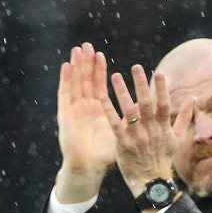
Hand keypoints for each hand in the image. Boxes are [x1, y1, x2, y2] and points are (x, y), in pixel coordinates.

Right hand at [55, 43, 116, 202]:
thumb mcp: (122, 134)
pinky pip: (65, 93)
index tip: (101, 54)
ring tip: (78, 49)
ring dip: (76, 66)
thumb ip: (132, 121)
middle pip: (84, 80)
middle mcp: (84, 107)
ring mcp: (73, 109)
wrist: (88, 167)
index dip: (98, 70)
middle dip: (86, 63)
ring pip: (75, 82)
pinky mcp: (65, 114)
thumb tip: (146, 109)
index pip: (97, 85)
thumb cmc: (104, 155)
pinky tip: (67, 66)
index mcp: (97, 110)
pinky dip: (65, 80)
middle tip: (87, 45)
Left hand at [100, 63, 195, 197]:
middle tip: (136, 67)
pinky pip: (114, 124)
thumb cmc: (164, 158)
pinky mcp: (122, 143)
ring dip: (122, 92)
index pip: (164, 105)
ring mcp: (136, 137)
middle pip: (145, 104)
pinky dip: (109, 110)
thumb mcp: (177, 138)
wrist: (150, 181)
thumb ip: (184, 117)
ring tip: (115, 76)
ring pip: (128, 111)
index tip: (159, 73)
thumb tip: (194, 98)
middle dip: (141, 84)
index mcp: (163, 128)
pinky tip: (103, 97)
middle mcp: (150, 131)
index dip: (162, 89)